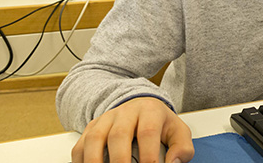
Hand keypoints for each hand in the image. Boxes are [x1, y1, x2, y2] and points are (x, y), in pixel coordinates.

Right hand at [71, 97, 194, 162]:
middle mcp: (126, 112)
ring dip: (96, 161)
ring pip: (95, 138)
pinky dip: (81, 161)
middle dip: (120, 160)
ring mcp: (106, 119)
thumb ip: (182, 148)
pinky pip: (81, 145)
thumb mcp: (178, 131)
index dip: (148, 155)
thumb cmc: (159, 123)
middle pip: (119, 134)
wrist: (140, 106)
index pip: (147, 132)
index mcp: (150, 111)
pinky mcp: (92, 128)